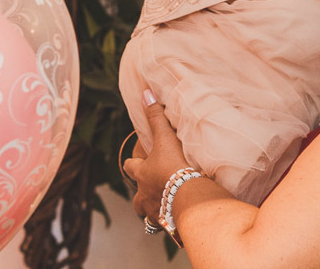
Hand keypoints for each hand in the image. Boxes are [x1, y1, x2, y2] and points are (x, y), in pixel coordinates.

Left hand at [123, 90, 189, 220]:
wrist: (190, 199)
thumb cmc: (175, 167)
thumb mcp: (165, 139)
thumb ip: (156, 117)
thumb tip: (145, 93)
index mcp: (140, 175)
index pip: (129, 167)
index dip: (132, 162)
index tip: (137, 160)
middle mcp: (143, 196)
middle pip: (136, 197)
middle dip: (142, 193)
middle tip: (153, 188)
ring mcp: (154, 214)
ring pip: (149, 214)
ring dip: (155, 209)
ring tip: (167, 206)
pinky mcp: (168, 226)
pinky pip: (167, 226)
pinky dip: (171, 222)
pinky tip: (180, 218)